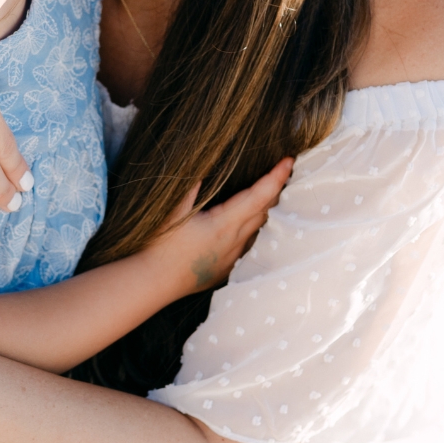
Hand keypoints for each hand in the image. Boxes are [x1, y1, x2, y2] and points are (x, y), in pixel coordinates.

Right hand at [146, 159, 293, 295]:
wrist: (156, 282)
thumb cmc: (161, 247)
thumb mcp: (172, 213)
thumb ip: (189, 190)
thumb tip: (203, 168)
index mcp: (225, 224)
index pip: (259, 196)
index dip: (276, 177)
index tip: (288, 161)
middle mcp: (236, 241)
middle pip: (266, 210)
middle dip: (276, 188)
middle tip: (282, 170)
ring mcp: (234, 256)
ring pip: (260, 228)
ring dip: (266, 209)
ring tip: (269, 192)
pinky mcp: (229, 267)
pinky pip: (248, 243)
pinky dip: (253, 228)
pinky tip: (247, 222)